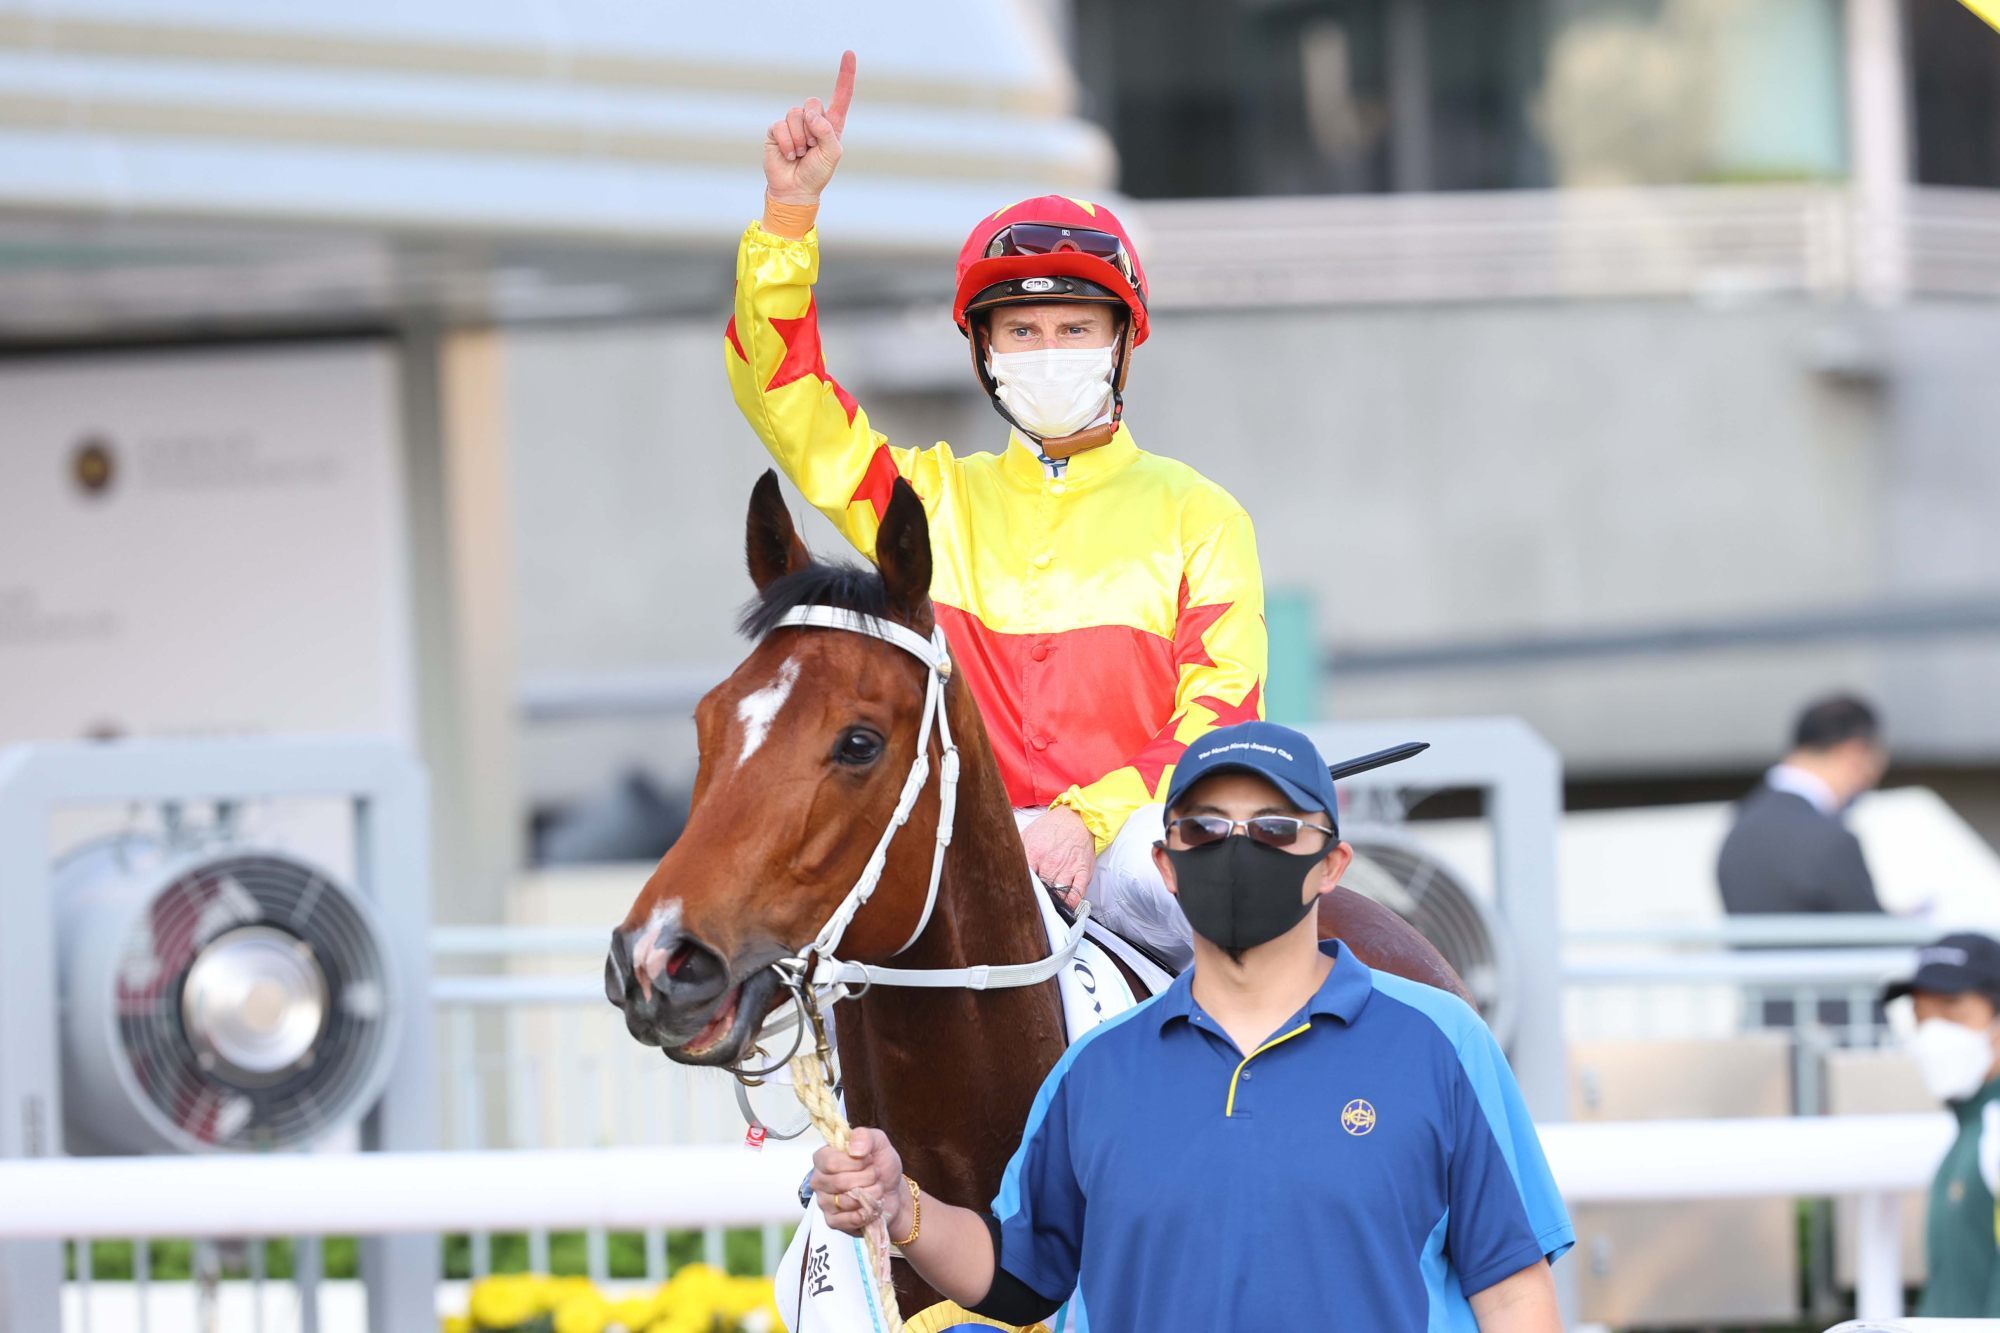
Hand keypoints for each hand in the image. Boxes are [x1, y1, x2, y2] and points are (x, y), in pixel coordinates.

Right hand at [764, 51, 855, 204]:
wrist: (795, 191)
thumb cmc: (817, 173)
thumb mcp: (832, 153)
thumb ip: (827, 131)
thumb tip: (810, 115)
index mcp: (832, 124)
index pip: (841, 95)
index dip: (845, 75)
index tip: (849, 53)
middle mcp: (813, 120)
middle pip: (812, 102)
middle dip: (813, 126)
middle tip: (811, 147)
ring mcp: (793, 124)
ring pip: (796, 114)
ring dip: (799, 138)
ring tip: (800, 153)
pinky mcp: (776, 130)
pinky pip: (781, 125)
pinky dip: (786, 143)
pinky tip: (788, 155)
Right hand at [809, 1127, 910, 1237]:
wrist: (892, 1191)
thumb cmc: (881, 1165)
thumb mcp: (878, 1143)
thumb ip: (865, 1137)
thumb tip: (854, 1149)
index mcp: (823, 1157)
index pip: (831, 1162)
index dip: (856, 1163)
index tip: (869, 1160)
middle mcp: (819, 1179)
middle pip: (840, 1182)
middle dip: (867, 1179)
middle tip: (875, 1176)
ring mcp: (823, 1201)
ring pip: (846, 1201)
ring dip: (870, 1195)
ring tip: (875, 1189)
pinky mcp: (832, 1221)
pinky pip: (847, 1220)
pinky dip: (865, 1213)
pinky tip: (870, 1206)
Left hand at [1024, 807, 1094, 909]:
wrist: (1077, 817)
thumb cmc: (1052, 827)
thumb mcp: (1027, 834)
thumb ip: (1015, 850)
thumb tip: (1002, 863)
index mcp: (1034, 853)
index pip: (1023, 879)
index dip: (1019, 889)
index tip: (1016, 897)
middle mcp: (1050, 862)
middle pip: (1040, 890)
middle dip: (1035, 898)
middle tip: (1030, 905)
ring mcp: (1067, 868)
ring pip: (1057, 895)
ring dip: (1051, 903)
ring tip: (1045, 908)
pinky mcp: (1082, 871)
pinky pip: (1076, 893)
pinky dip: (1070, 903)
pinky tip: (1064, 906)